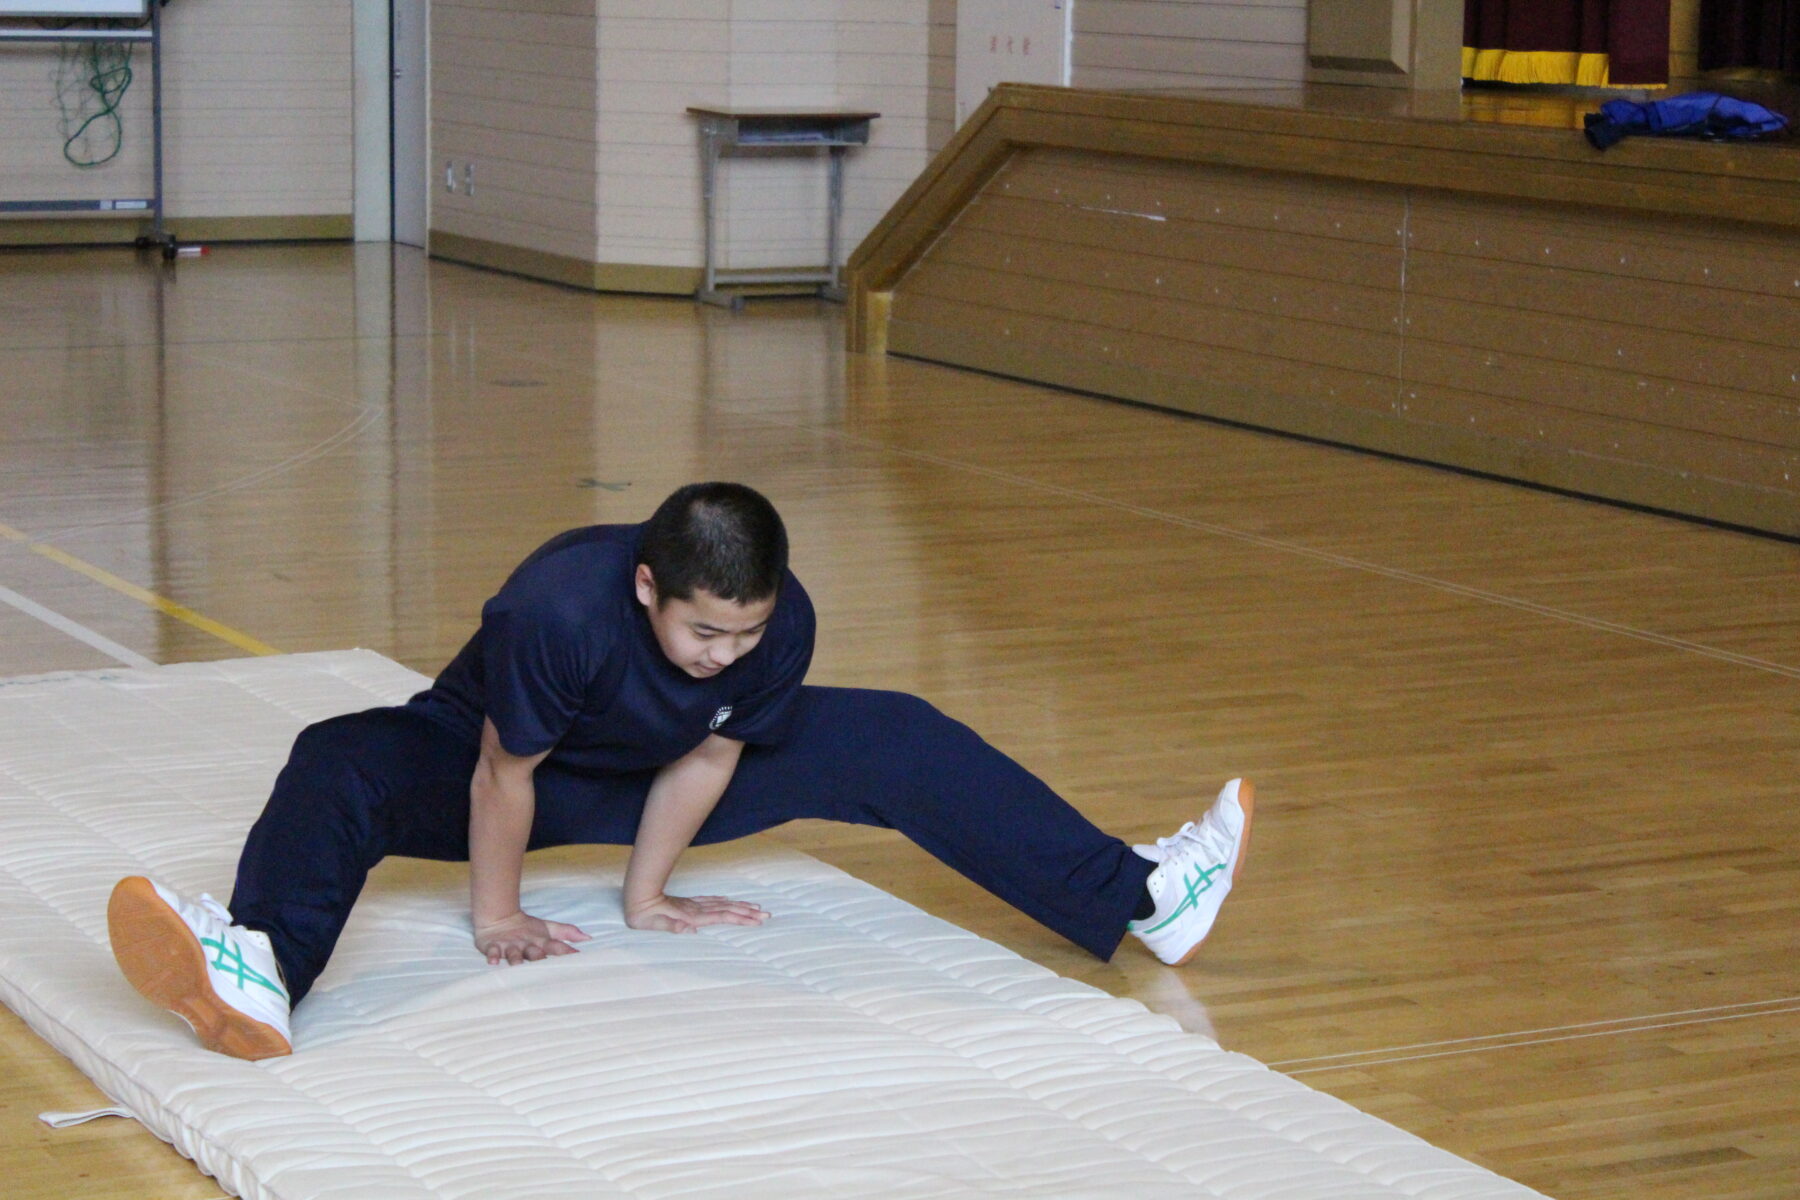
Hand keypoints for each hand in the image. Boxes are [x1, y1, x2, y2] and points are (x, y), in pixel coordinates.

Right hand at [472, 910, 591, 964]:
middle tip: (545, 963)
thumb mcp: (548, 929)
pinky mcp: (494, 946)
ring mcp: (510, 945)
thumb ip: (567, 933)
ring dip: (516, 958)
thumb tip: (588, 937)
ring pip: (514, 953)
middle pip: (534, 952)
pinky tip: (493, 962)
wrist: (499, 918)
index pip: (555, 946)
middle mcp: (526, 944)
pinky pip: (492, 951)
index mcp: (540, 940)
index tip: (577, 957)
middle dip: (540, 957)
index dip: (566, 951)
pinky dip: (492, 956)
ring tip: (517, 964)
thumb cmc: (527, 928)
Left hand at [624, 893, 768, 934]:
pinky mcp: (688, 904)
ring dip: (740, 906)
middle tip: (767, 914)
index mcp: (692, 916)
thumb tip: (688, 929)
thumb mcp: (653, 923)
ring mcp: (693, 905)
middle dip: (748, 912)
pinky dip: (724, 902)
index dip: (740, 919)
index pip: (722, 917)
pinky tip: (729, 900)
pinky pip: (711, 901)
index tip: (757, 920)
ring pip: (722, 904)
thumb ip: (670, 926)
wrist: (637, 897)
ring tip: (756, 907)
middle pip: (728, 910)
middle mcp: (696, 909)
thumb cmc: (644, 915)